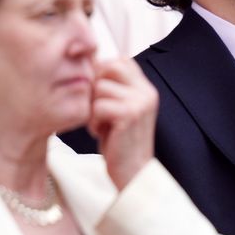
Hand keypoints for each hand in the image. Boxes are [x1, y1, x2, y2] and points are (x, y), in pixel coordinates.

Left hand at [87, 58, 158, 189]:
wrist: (133, 174)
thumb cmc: (119, 143)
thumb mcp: (119, 110)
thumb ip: (112, 89)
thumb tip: (88, 65)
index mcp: (145, 88)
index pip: (120, 61)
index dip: (102, 73)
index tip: (96, 95)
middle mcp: (146, 92)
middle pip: (109, 67)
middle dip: (95, 85)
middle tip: (94, 108)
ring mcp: (140, 102)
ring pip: (100, 87)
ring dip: (92, 107)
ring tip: (99, 124)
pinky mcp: (130, 115)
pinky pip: (98, 106)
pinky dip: (93, 121)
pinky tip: (100, 133)